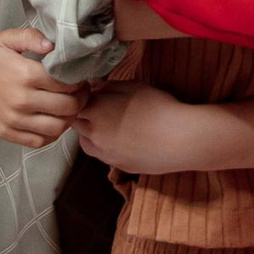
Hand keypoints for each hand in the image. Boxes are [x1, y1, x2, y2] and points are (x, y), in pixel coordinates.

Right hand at [0, 29, 81, 147]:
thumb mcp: (5, 39)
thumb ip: (32, 37)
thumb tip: (53, 45)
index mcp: (26, 74)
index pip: (68, 83)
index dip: (80, 81)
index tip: (80, 78)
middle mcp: (23, 100)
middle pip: (68, 107)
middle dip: (81, 100)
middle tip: (81, 93)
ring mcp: (15, 120)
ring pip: (58, 128)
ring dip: (69, 119)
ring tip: (68, 108)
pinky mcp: (8, 133)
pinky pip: (39, 141)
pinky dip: (52, 134)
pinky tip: (52, 122)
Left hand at [76, 82, 202, 175]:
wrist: (179, 139)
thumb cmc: (158, 107)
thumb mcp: (134, 86)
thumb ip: (108, 87)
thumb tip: (93, 88)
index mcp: (95, 111)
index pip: (74, 104)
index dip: (81, 99)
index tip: (91, 94)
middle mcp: (93, 135)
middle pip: (77, 124)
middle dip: (83, 116)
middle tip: (100, 109)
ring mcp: (104, 154)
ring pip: (86, 143)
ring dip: (91, 133)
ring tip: (110, 126)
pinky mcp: (117, 166)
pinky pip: (102, 155)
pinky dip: (105, 147)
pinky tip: (122, 140)